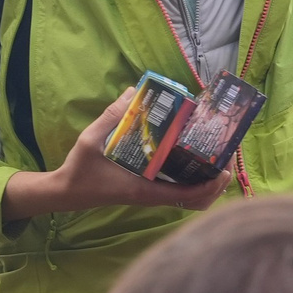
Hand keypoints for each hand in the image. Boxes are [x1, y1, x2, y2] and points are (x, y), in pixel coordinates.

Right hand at [0, 85, 232, 222]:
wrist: (66, 192)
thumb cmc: (80, 169)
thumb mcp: (91, 139)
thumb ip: (112, 116)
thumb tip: (134, 91)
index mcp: (144, 190)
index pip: (188, 195)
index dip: (211, 184)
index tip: (224, 167)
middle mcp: (152, 197)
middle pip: (197, 201)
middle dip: (217, 184)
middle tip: (226, 158)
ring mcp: (151, 197)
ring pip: (190, 200)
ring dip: (208, 184)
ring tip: (217, 160)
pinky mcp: (147, 193)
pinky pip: (179, 194)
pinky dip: (194, 184)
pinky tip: (194, 162)